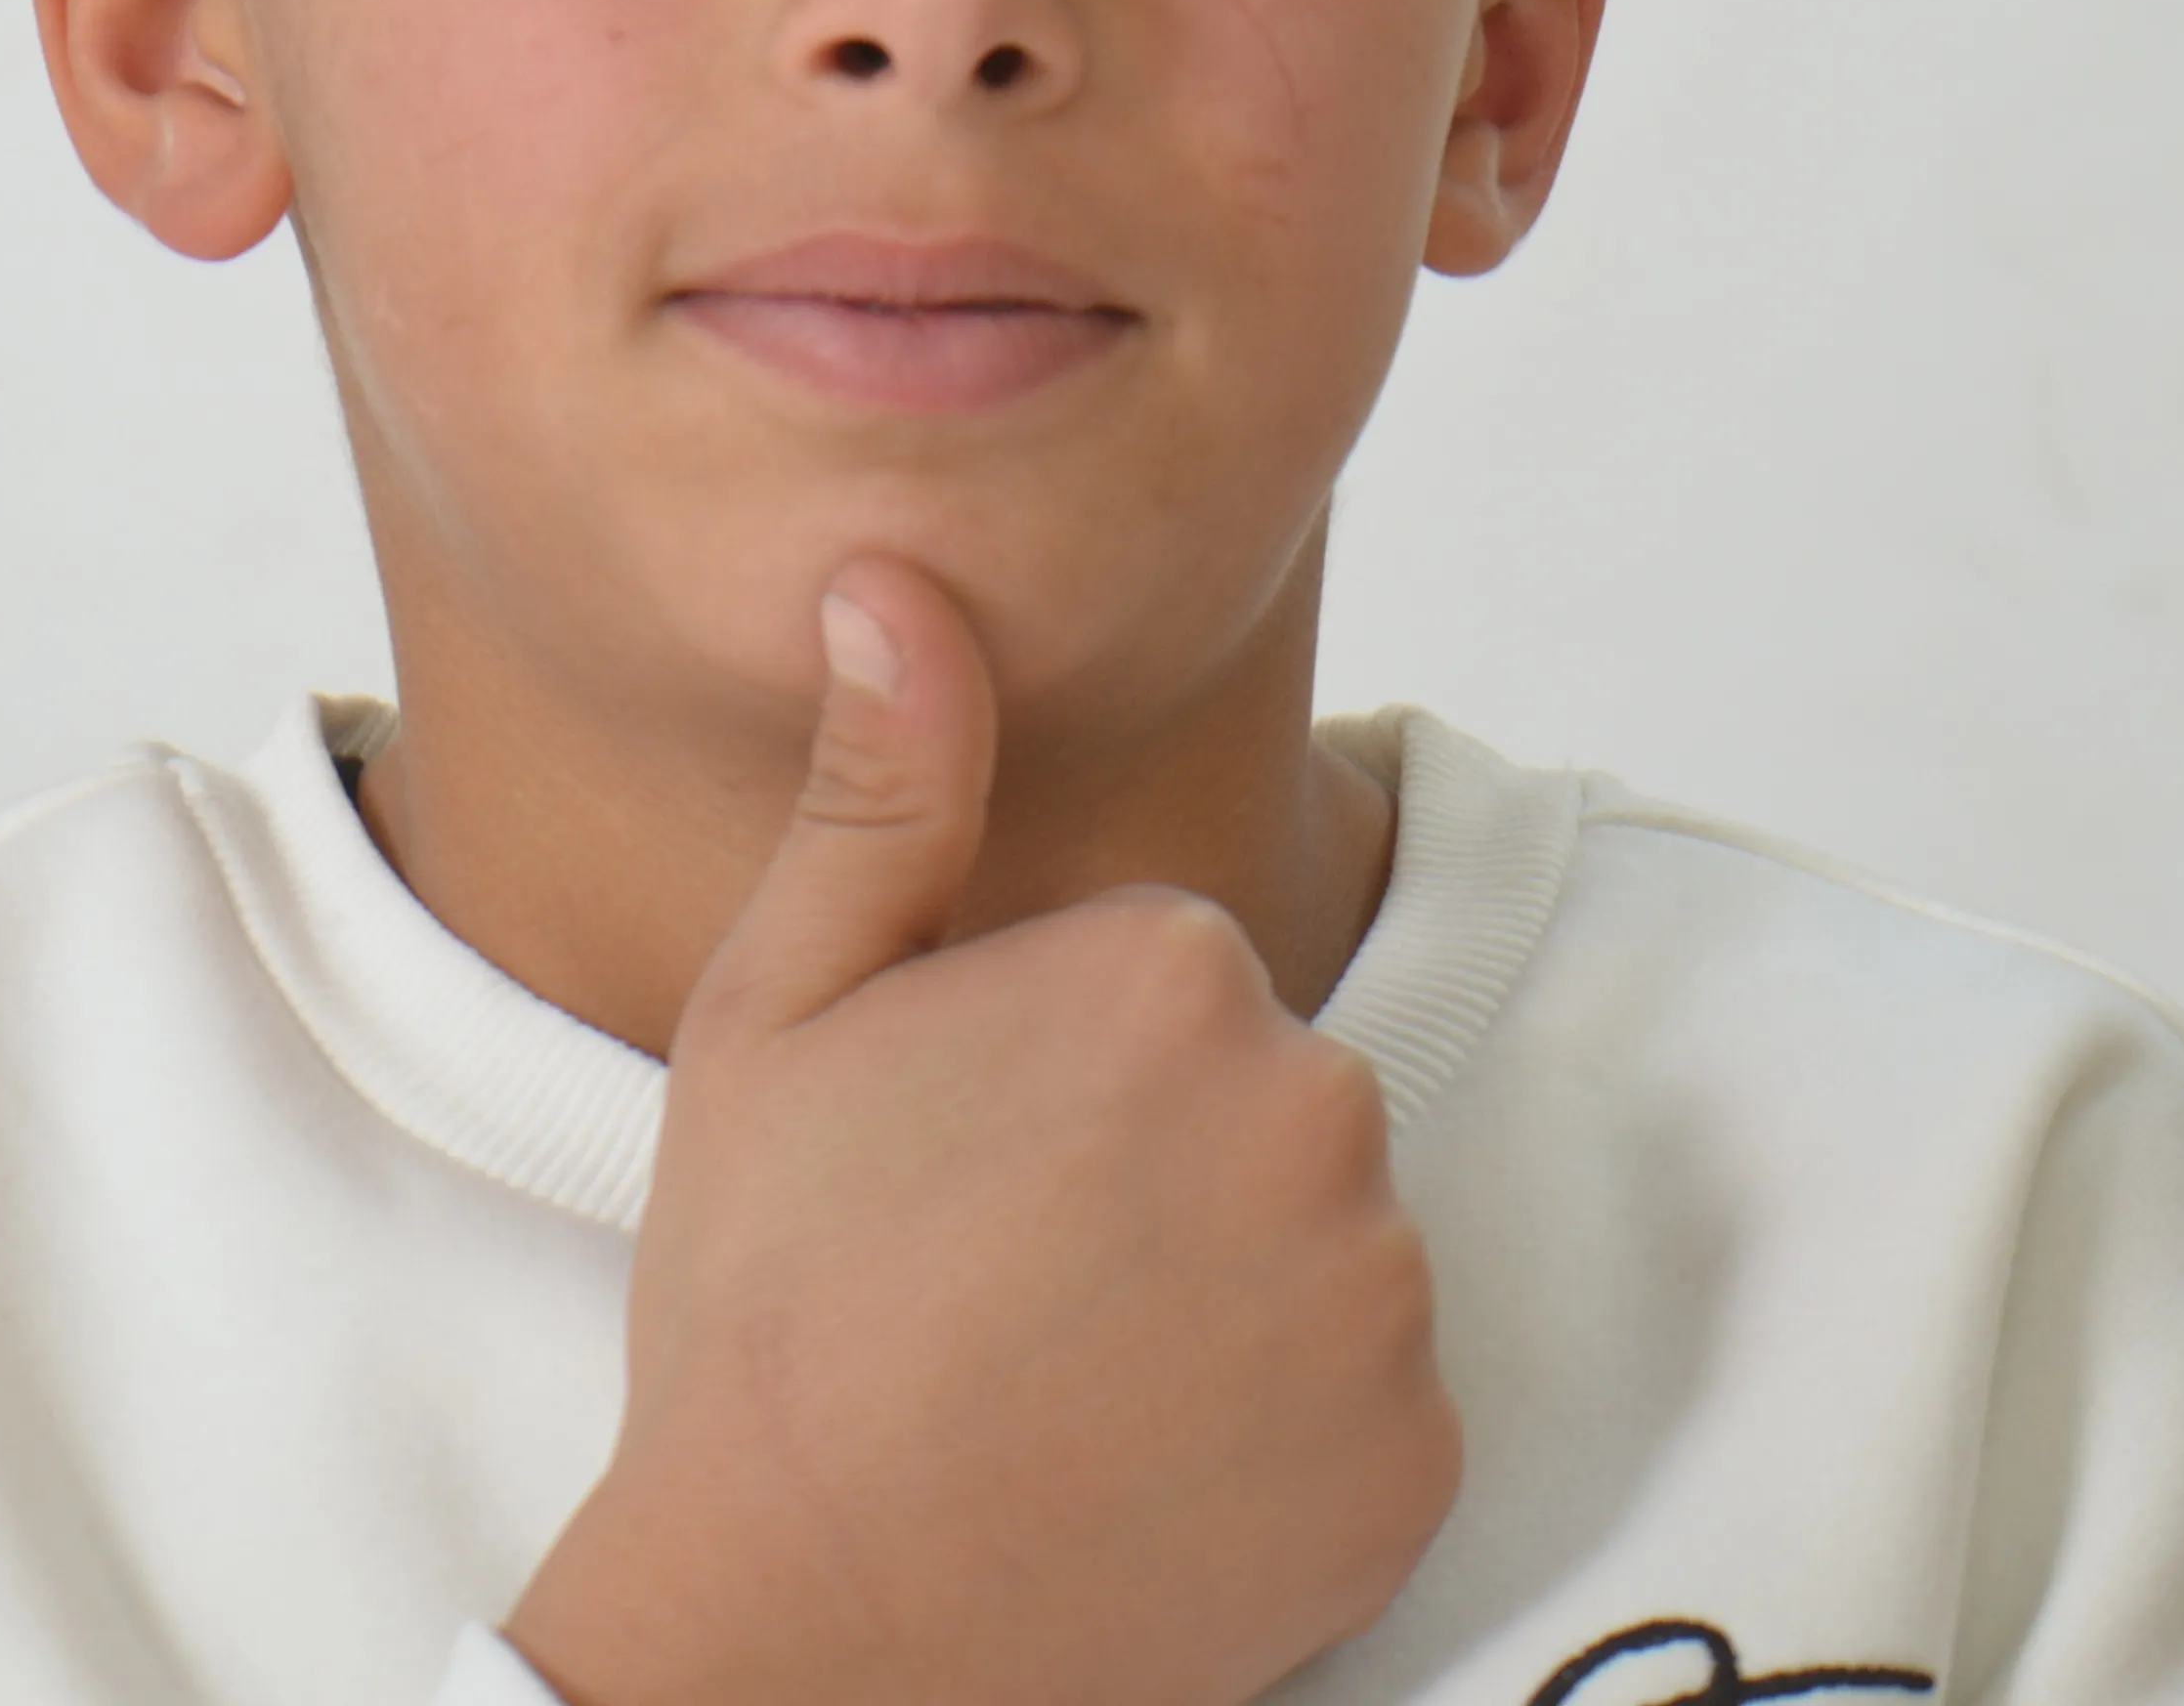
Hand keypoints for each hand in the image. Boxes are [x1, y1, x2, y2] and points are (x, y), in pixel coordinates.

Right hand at [501, 557, 1459, 1705]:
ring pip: (1322, 1246)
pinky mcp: (1417, 1464)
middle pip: (1262, 1097)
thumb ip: (880, 789)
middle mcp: (1319, 1110)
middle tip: (1000, 1279)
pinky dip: (1283, 1440)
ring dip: (1227, 1299)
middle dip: (1156, 1168)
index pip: (1164, 974)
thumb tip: (896, 581)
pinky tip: (1142, 1476)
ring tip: (1062, 1383)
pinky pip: (1370, 1406)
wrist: (800, 1629)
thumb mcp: (775, 1018)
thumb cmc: (766, 1316)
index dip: (1048, 1070)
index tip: (957, 1168)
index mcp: (1171, 971)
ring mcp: (1383, 1301)